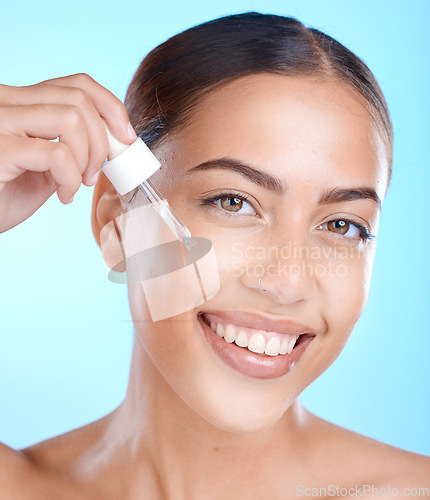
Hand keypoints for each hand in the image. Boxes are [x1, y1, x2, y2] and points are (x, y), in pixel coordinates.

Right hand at [0, 73, 135, 231]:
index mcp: (20, 101)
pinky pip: (58, 154)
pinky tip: (63, 195)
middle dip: (103, 141)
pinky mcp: (0, 148)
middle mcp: (6, 101)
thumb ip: (72, 144)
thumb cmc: (8, 193)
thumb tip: (117, 140)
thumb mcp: (47, 163)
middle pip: (79, 99)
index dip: (111, 107)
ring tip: (78, 183)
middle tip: (95, 173)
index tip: (126, 137)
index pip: (76, 84)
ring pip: (71, 118)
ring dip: (88, 158)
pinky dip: (71, 179)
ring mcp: (1, 121)